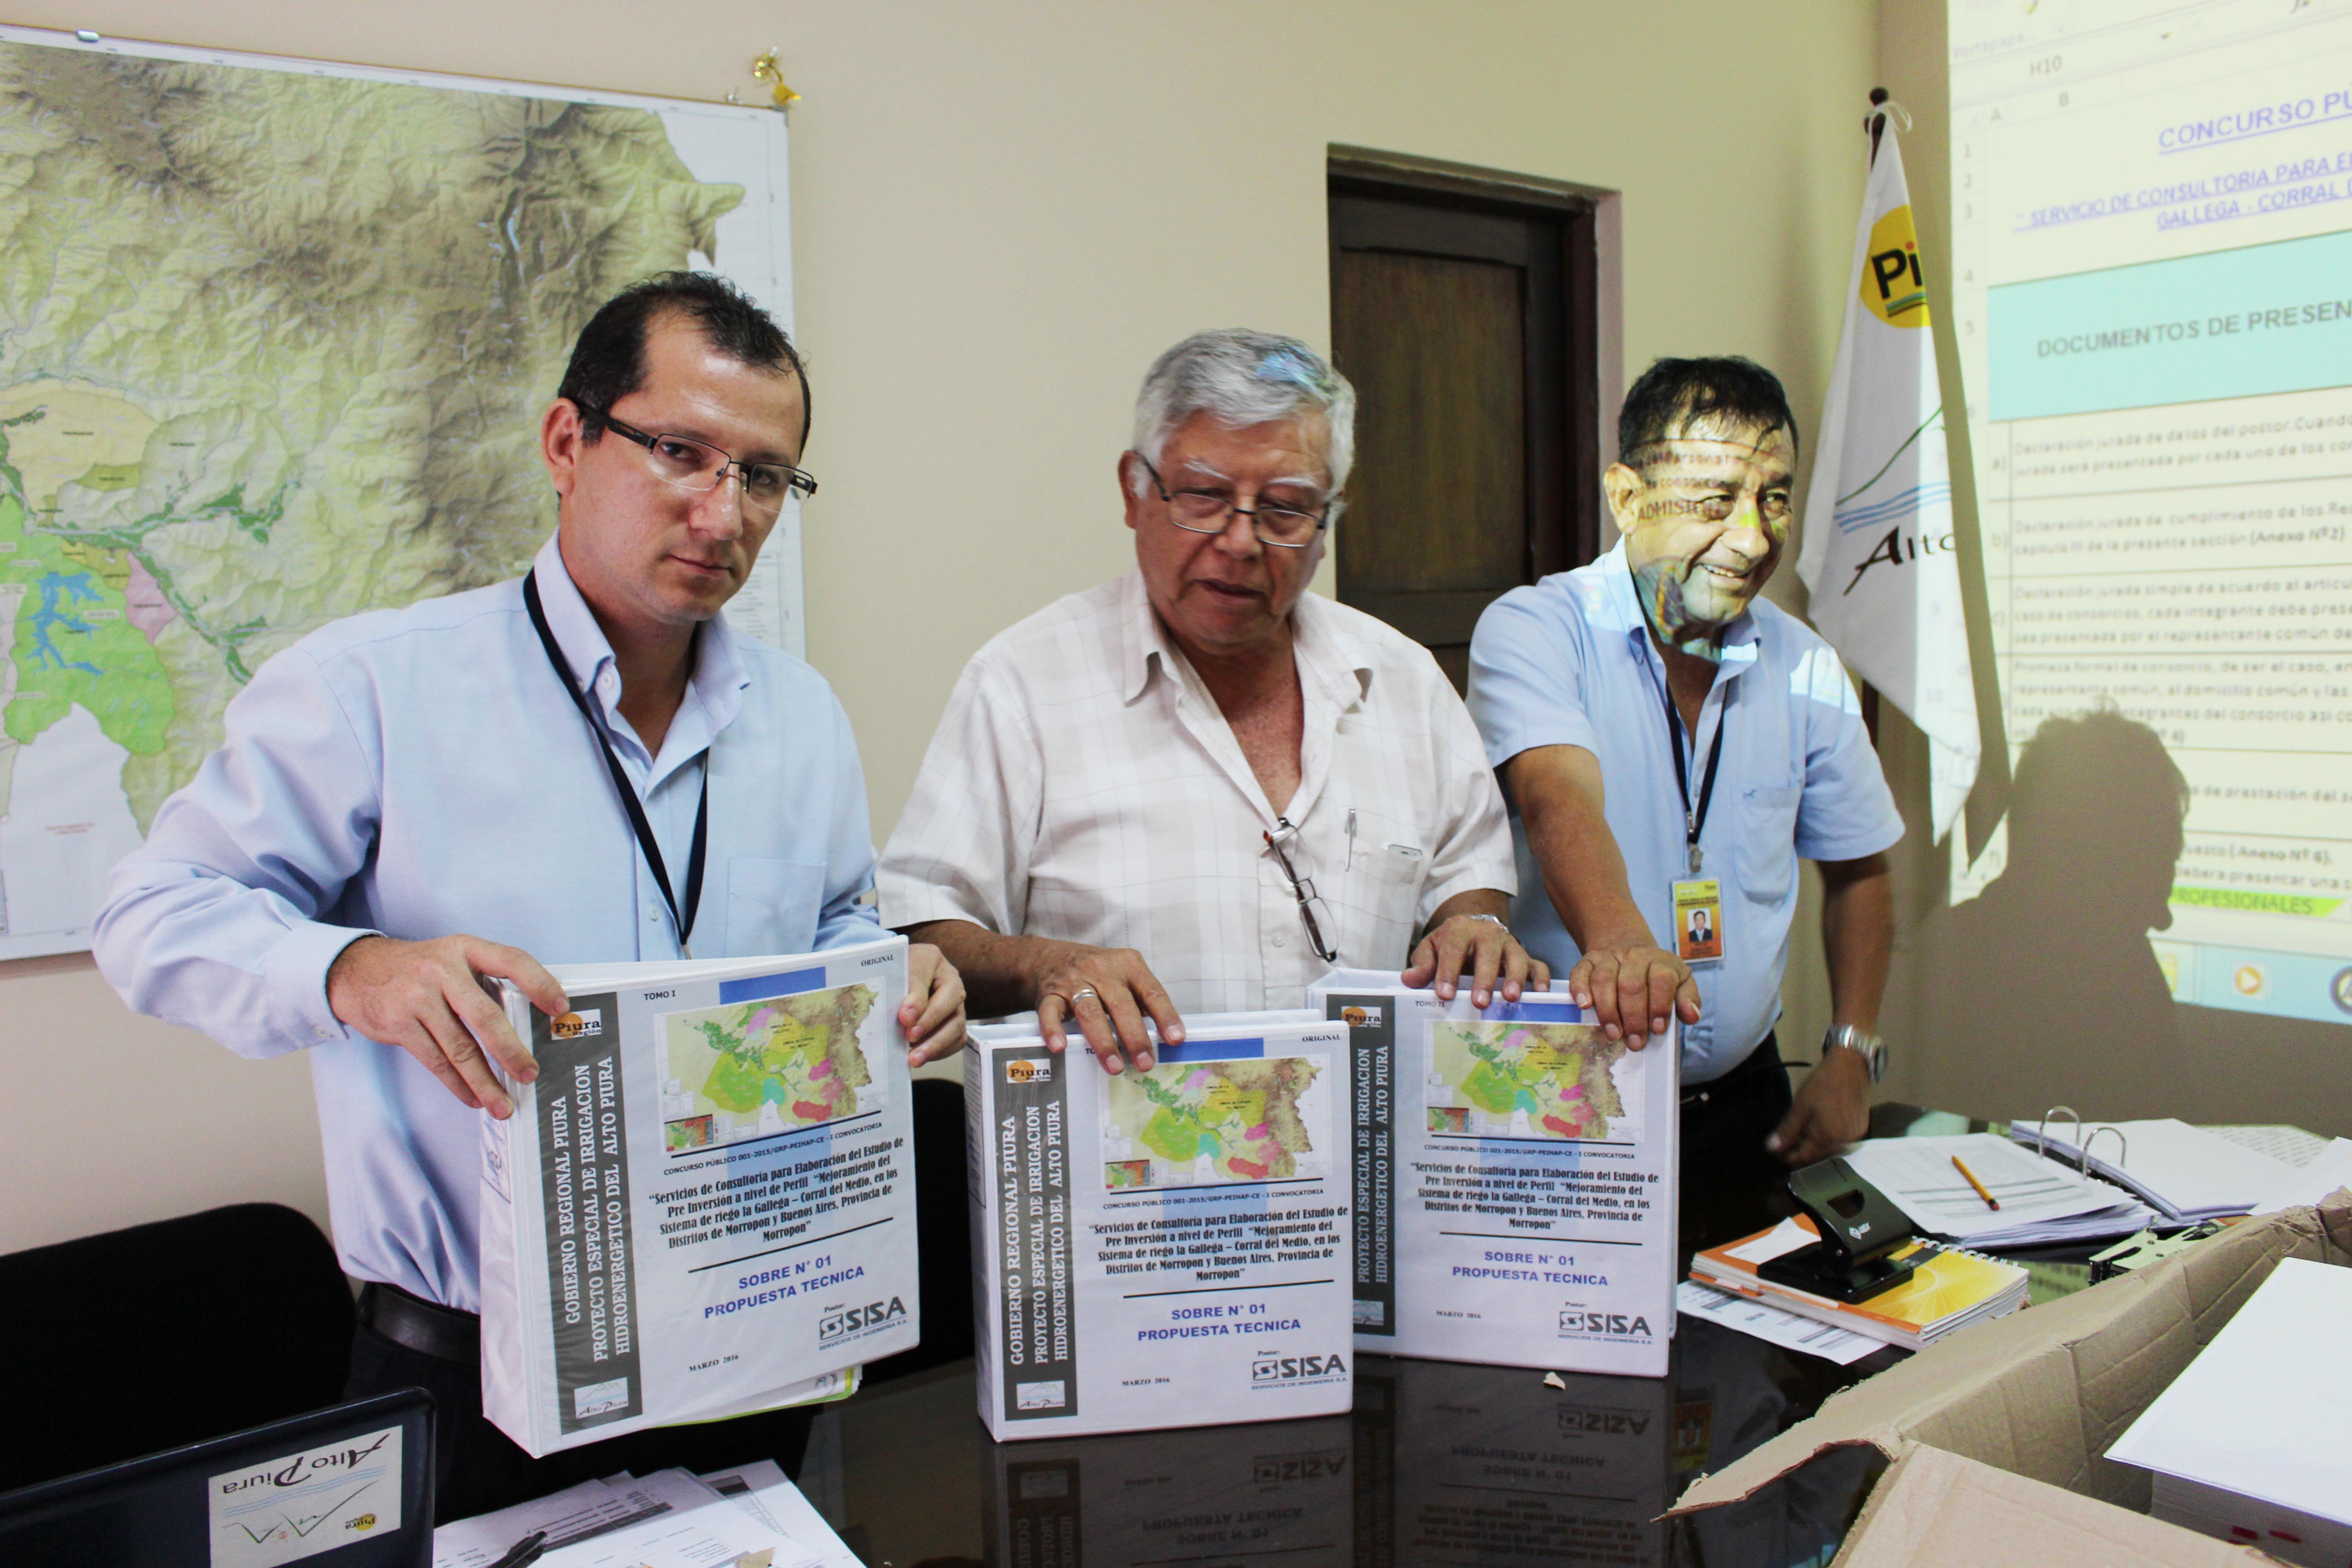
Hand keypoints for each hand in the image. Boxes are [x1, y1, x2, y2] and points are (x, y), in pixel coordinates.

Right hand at [326, 934, 564, 1118]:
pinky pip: (436, 1062)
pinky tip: (473, 1097)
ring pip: (459, 1049)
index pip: (512, 961)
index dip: (540, 983)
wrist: (356, 971)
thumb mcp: (453, 959)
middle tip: (529, 1074)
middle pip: (485, 1016)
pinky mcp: (400, 1025)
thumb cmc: (419, 969)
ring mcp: (418, 998)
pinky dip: (457, 1084)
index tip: (560, 1008)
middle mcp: (442, 970)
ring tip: (503, 1104)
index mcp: (465, 948)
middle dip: (511, 1051)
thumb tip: (526, 1021)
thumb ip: (483, 980)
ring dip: (484, 1081)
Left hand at [902, 943, 969, 1066]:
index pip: (926, 978)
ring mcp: (955, 1002)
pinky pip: (957, 1040)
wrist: (894, 981)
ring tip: (914, 1058)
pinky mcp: (954, 1022)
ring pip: (957, 1025)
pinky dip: (941, 1051)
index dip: (917, 1000)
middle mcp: (949, 980)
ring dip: (936, 1044)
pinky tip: (921, 1057)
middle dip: (930, 1023)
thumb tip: (909, 1017)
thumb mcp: (891, 974)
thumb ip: (900, 991)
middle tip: (910, 1037)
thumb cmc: (892, 975)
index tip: (905, 1017)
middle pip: (951, 1002)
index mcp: (931, 959)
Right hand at [1033, 943, 1184, 1074]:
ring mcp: (1075, 981)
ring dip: (1103, 1041)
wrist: (1049, 957)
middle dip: (1135, 1036)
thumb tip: (1163, 1039)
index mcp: (1128, 965)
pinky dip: (1054, 1029)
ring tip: (1115, 1067)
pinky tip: (1060, 1047)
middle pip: (1122, 1005)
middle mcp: (1102, 971)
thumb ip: (1141, 1000)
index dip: (1165, 1016)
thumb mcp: (1124, 975)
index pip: (1152, 992)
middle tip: (1145, 1063)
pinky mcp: (1050, 994)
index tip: (1175, 1039)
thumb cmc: (1097, 973)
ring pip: (1090, 1012)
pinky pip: (1050, 1012)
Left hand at [1402, 917, 1549, 1007]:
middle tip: (1479, 1002)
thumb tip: (1409, 980)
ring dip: (1515, 978)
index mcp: (1460, 929)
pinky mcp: (1525, 956)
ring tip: (1510, 998)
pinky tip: (1538, 994)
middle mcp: (1488, 933)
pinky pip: (1538, 965)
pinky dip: (1541, 978)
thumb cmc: (1449, 945)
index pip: (1453, 949)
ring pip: (1517, 957)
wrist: (1473, 929)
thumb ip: (1422, 964)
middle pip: (1488, 953)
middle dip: (1484, 978)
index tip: (1444, 994)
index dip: (1448, 972)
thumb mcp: (1431, 949)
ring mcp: (1509, 944)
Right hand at [1566, 939, 1698, 1049]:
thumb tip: (1692, 1016)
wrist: (1629, 946)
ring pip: (1604, 980)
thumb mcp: (1681, 981)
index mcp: (1660, 961)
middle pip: (1631, 984)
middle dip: (1633, 1017)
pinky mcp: (1589, 960)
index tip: (1657, 1030)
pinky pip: (1580, 972)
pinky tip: (1584, 1006)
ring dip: (1608, 1011)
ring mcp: (1609, 957)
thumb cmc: (1657, 974)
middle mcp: (1634, 956)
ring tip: (1613, 1034)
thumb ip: (1688, 998)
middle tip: (1634, 1041)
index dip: (1659, 1006)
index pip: (1661, 979)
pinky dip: (1579, 989)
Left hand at [1768, 1046, 1872, 1165]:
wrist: (1851, 1067)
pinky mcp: (1861, 1128)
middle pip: (1817, 1156)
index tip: (1775, 1153)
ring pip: (1829, 1149)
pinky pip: (1840, 1140)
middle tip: (1785, 1144)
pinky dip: (1827, 1138)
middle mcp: (1843, 1143)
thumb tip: (1772, 1149)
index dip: (1788, 1158)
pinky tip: (1817, 1129)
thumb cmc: (1823, 1085)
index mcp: (1827, 1139)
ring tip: (1799, 1137)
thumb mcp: (1800, 1107)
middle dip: (1800, 1152)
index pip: (1804, 1158)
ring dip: (1813, 1146)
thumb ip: (1787, 1130)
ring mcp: (1854, 1136)